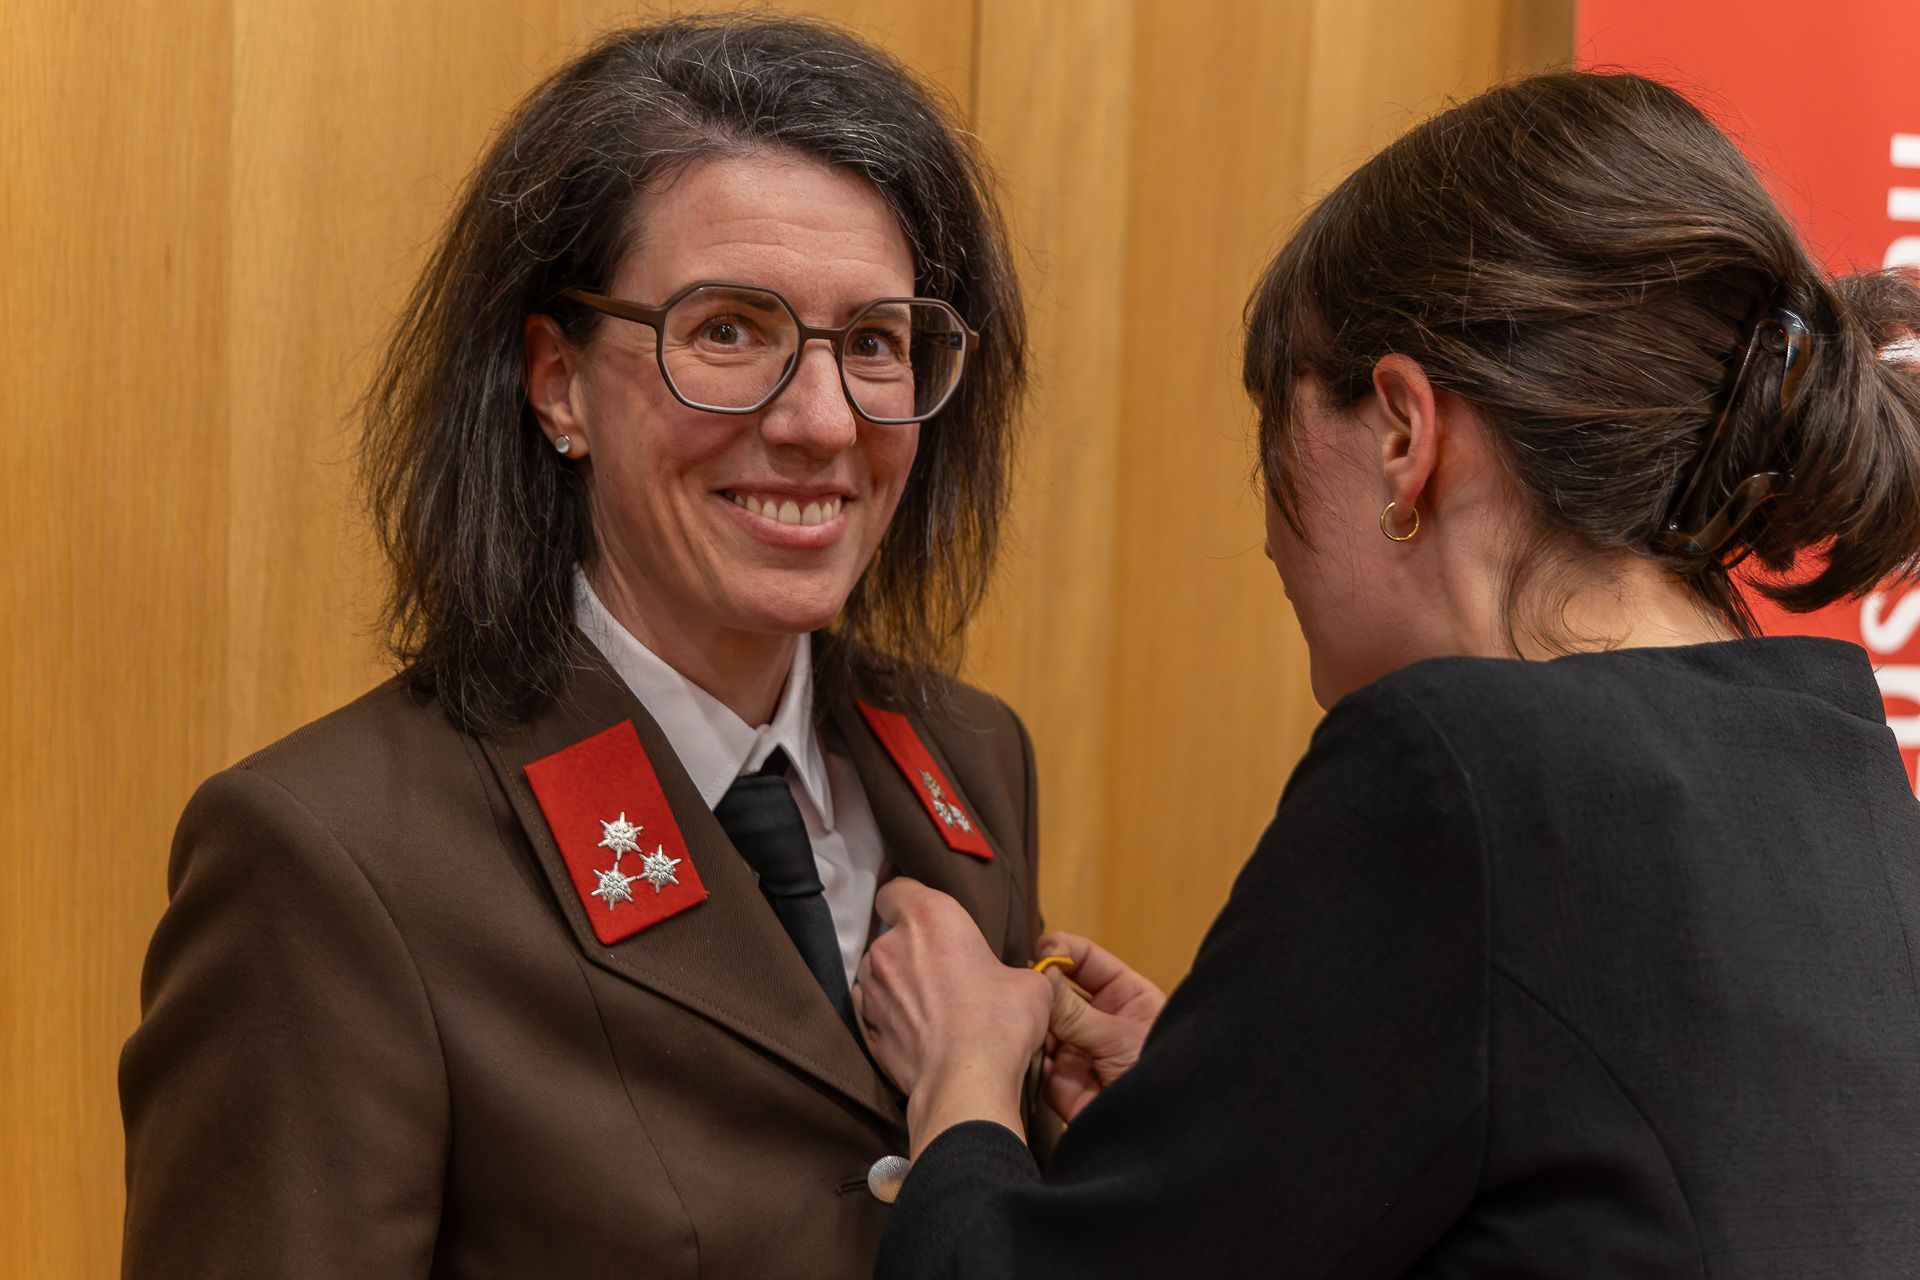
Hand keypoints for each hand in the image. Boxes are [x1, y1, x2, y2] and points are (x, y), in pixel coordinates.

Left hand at [854, 879, 1052, 1155]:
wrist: (965, 1081)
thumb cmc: (999, 1022)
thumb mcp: (1030, 985)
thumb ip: (1012, 968)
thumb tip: (1014, 979)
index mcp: (930, 917)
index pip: (896, 889)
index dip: (907, 899)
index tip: (924, 917)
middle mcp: (890, 945)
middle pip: (891, 934)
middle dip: (912, 948)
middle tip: (943, 972)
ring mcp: (870, 987)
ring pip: (878, 972)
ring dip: (897, 981)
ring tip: (928, 1006)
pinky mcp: (865, 1025)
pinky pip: (871, 1008)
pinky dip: (888, 1013)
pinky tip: (913, 1030)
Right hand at [1035, 932, 1165, 1121]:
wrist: (1157, 1139)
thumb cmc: (1157, 1078)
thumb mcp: (1121, 1038)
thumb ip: (1076, 1011)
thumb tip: (1041, 976)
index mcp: (1128, 999)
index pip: (1088, 961)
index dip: (1064, 951)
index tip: (1040, 950)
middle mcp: (1101, 1021)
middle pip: (1061, 990)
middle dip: (1041, 985)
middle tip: (1023, 982)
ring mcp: (1079, 1050)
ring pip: (1044, 1023)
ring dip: (1031, 1018)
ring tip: (1019, 1015)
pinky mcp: (1061, 1081)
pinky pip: (1035, 1059)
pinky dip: (1024, 1051)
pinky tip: (1018, 1044)